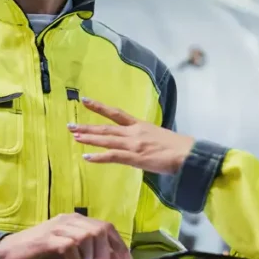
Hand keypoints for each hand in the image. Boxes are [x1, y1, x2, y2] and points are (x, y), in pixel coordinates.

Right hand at [0, 213, 132, 258]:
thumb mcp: (68, 251)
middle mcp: (69, 220)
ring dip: (90, 256)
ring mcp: (57, 227)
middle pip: (100, 230)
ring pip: (87, 236)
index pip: (106, 226)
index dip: (118, 244)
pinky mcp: (47, 238)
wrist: (8, 253)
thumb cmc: (40, 254)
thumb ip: (87, 252)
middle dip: (107, 252)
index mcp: (76, 220)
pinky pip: (69, 246)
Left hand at [69, 98, 194, 174]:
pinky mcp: (135, 157)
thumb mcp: (159, 136)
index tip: (85, 101)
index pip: (116, 113)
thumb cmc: (178, 147)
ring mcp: (133, 144)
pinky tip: (86, 157)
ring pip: (106, 140)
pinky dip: (99, 157)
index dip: (100, 107)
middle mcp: (134, 132)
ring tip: (75, 136)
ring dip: (89, 138)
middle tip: (70, 126)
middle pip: (106, 128)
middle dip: (87, 126)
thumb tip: (140, 143)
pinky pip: (113, 156)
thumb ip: (146, 138)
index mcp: (141, 125)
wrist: (188, 154)